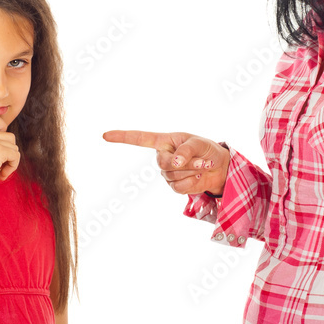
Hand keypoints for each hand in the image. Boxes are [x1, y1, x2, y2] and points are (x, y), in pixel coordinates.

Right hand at [0, 113, 19, 197]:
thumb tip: (11, 142)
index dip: (2, 126)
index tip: (1, 142)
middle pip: (10, 136)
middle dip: (9, 152)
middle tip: (0, 166)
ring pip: (14, 147)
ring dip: (11, 161)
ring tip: (0, 171)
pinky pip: (15, 156)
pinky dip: (12, 167)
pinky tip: (2, 175)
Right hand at [102, 130, 229, 196]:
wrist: (219, 168)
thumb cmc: (207, 149)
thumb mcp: (200, 143)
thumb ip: (186, 150)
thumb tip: (173, 162)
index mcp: (164, 141)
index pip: (139, 139)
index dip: (122, 137)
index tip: (105, 135)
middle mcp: (162, 156)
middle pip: (162, 163)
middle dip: (185, 162)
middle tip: (201, 160)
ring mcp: (167, 173)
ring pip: (173, 176)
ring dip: (192, 171)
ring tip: (202, 165)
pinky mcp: (174, 186)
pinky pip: (178, 188)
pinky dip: (192, 183)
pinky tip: (198, 177)